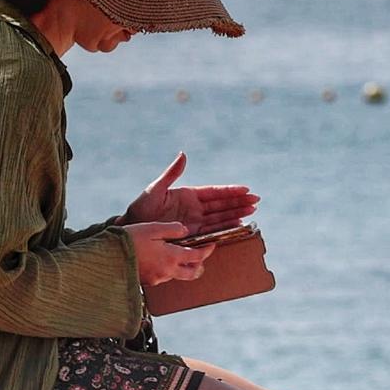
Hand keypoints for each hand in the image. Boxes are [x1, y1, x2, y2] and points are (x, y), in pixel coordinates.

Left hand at [123, 153, 257, 236]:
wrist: (133, 230)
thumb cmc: (141, 209)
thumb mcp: (156, 189)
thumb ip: (171, 174)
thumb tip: (183, 154)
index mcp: (188, 195)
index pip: (214, 193)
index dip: (230, 192)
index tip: (245, 190)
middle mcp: (194, 208)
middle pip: (222, 205)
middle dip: (239, 202)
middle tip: (256, 201)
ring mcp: (195, 221)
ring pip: (221, 217)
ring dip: (237, 214)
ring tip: (252, 212)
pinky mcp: (193, 234)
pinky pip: (213, 230)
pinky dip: (226, 228)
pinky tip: (238, 225)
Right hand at [126, 222, 216, 287]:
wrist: (105, 258)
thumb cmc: (128, 240)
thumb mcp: (152, 229)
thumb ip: (172, 229)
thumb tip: (186, 230)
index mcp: (172, 257)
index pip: (197, 256)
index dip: (207, 250)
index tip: (211, 245)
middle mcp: (167, 271)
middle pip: (192, 273)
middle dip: (199, 266)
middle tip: (200, 257)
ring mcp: (156, 280)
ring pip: (177, 275)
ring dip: (180, 267)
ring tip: (176, 255)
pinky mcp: (146, 283)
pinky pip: (162, 277)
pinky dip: (165, 269)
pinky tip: (158, 260)